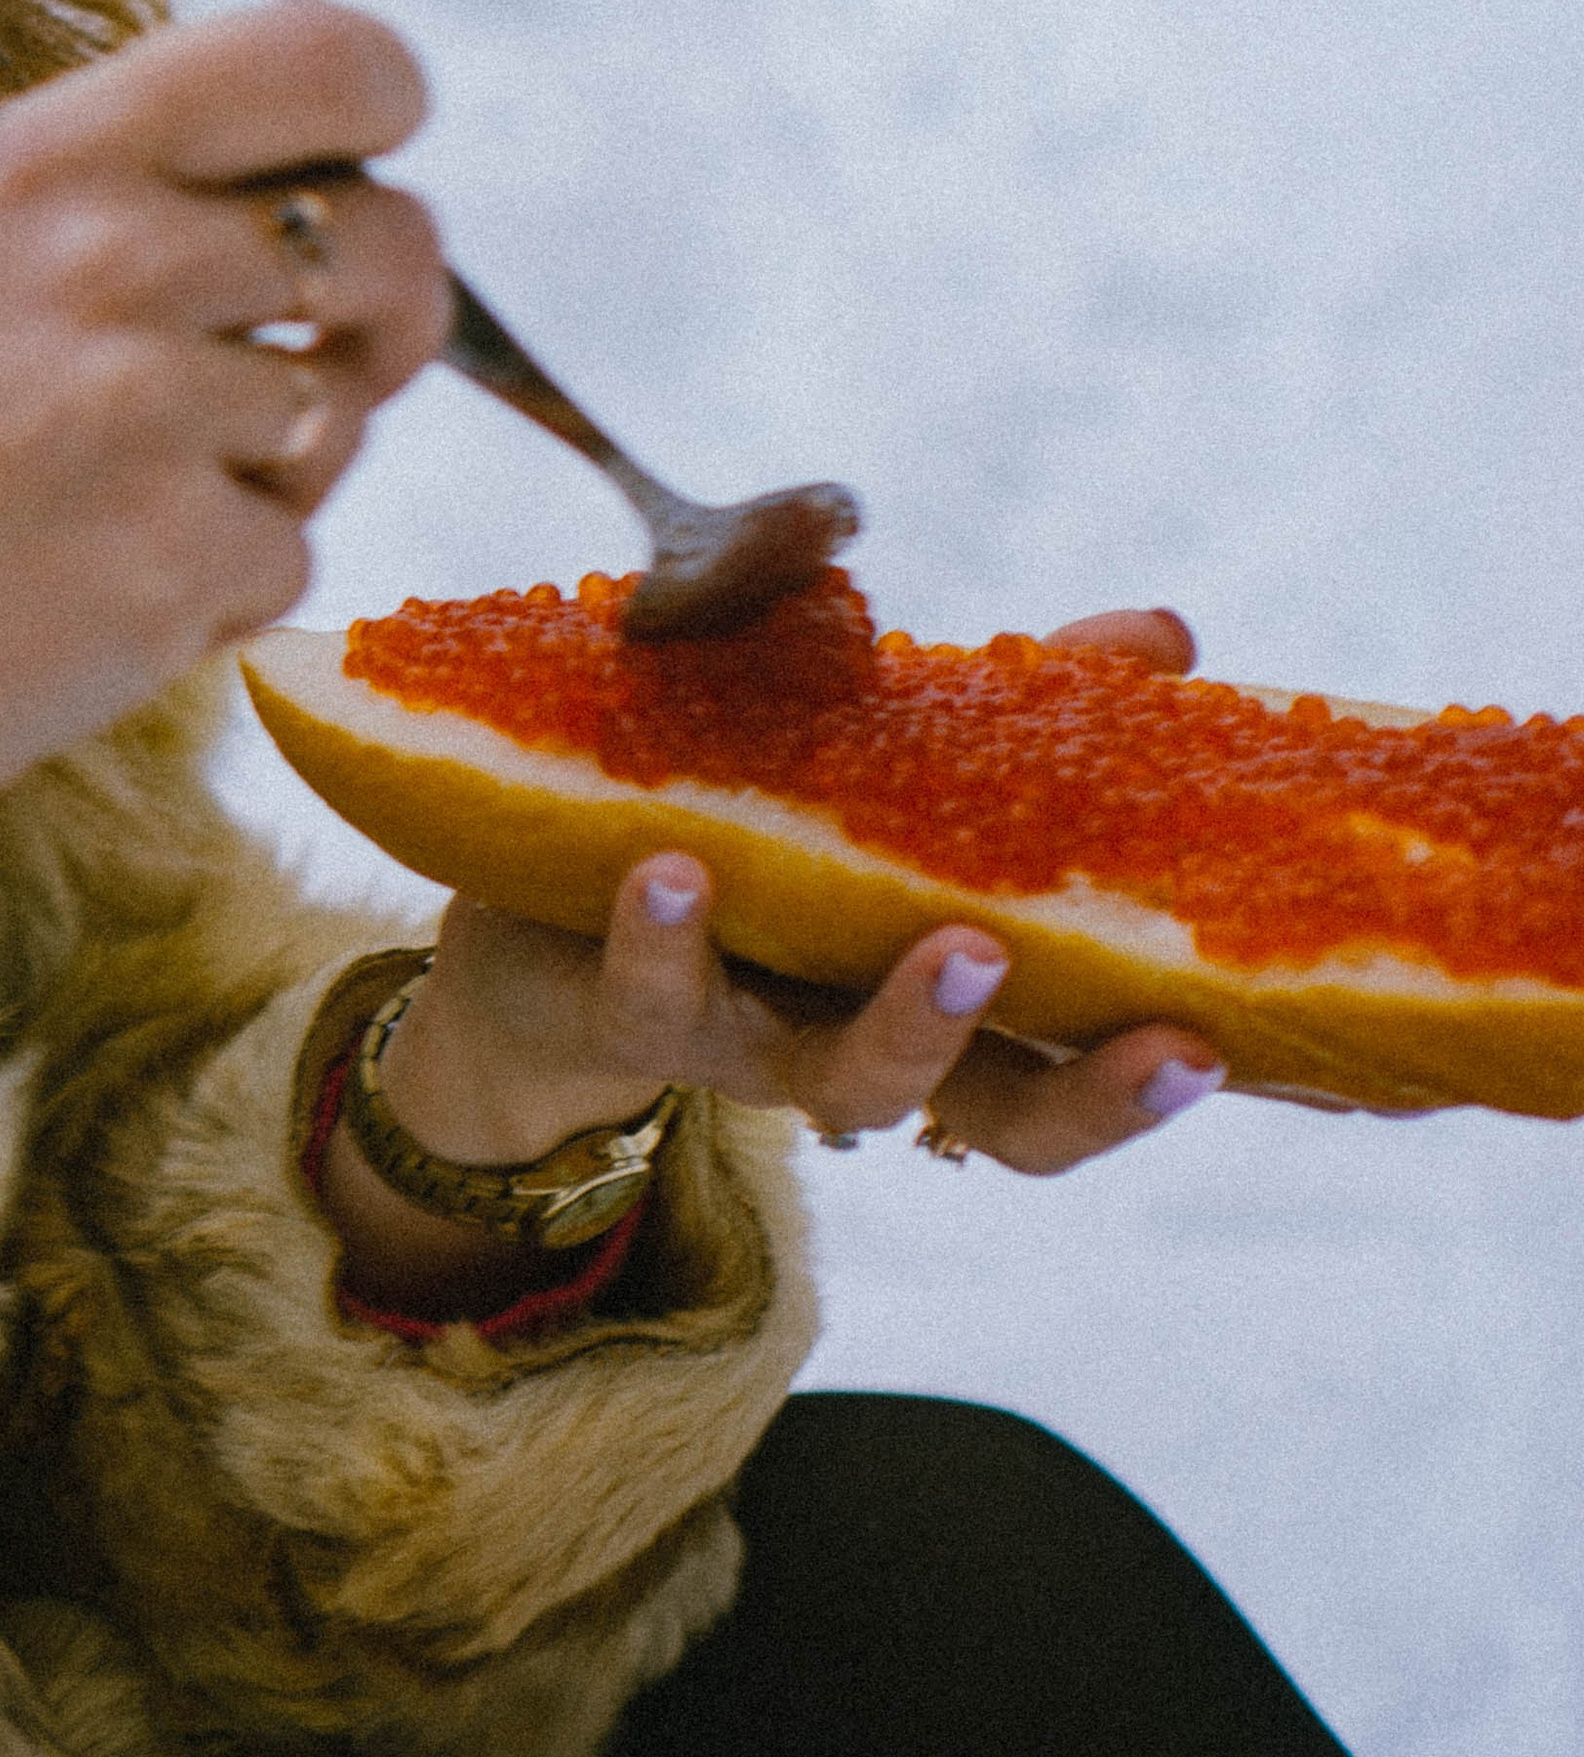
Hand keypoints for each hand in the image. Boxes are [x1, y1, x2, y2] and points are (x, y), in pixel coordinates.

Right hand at [0, 0, 446, 930]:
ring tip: (115, 501)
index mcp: (47, 149)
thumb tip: (341, 156)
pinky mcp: (176, 559)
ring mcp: (145, 407)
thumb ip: (128, 178)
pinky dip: (219, 592)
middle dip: (385, 317)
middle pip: (390, 236)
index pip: (333, 56)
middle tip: (322, 370)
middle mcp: (108, 252)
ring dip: (273, 472)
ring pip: (344, 411)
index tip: (362, 174)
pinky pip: (294, 554)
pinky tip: (90, 599)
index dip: (386, 111)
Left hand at [319, 605, 1227, 1314]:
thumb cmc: (741, 830)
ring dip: (911, 1026)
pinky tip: (675, 868)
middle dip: (1089, 1096)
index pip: (1077, 1058)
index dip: (1150, 1071)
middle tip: (1176, 1046)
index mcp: (943, 991)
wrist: (527, 916)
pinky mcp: (627, 1006)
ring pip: (844, 1083)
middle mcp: (862, 1040)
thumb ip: (1015, 703)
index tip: (1227, 1039)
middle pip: (1003, 1122)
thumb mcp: (877, 756)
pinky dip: (667, 936)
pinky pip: (653, 995)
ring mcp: (749, 1039)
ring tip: (958, 944)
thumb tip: (1163, 634)